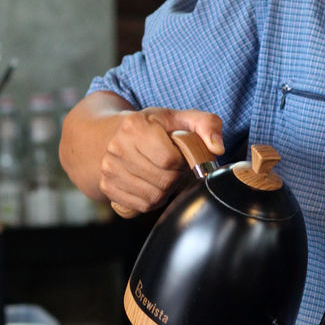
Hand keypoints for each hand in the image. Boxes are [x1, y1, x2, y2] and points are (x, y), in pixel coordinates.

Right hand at [98, 107, 224, 215]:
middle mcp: (117, 148)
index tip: (179, 154)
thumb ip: (207, 124)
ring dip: (165, 189)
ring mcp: (109, 169)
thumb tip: (218, 148)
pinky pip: (142, 206)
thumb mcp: (179, 118)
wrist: (111, 135)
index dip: (182, 160)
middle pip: (164, 180)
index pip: (170, 159)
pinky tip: (150, 183)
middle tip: (172, 166)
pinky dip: (152, 199)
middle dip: (175, 176)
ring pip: (154, 196)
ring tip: (161, 173)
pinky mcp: (107, 187)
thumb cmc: (152, 128)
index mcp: (134, 126)